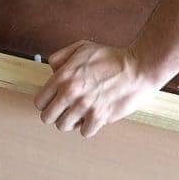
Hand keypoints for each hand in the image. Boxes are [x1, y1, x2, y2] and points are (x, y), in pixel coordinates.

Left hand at [34, 41, 158, 137]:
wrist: (138, 68)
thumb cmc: (112, 57)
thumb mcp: (82, 47)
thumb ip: (61, 57)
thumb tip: (51, 70)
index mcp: (63, 76)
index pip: (40, 101)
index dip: (47, 102)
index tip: (55, 102)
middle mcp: (71, 93)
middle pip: (47, 117)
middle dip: (56, 114)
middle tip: (66, 110)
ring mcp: (84, 106)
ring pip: (63, 126)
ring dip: (71, 122)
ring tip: (80, 113)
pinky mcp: (99, 117)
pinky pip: (84, 132)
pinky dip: (89, 127)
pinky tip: (94, 117)